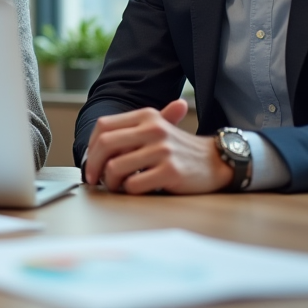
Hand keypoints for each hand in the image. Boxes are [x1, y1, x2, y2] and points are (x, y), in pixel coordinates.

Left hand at [83, 99, 231, 194]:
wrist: (216, 161)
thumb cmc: (180, 149)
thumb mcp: (159, 129)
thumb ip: (128, 133)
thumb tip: (94, 147)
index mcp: (146, 116)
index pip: (104, 126)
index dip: (91, 146)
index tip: (91, 161)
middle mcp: (154, 129)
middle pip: (105, 145)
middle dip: (93, 165)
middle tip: (93, 179)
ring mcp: (163, 150)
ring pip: (116, 167)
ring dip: (110, 182)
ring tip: (116, 185)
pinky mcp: (170, 172)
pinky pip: (133, 184)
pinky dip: (128, 190)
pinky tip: (135, 189)